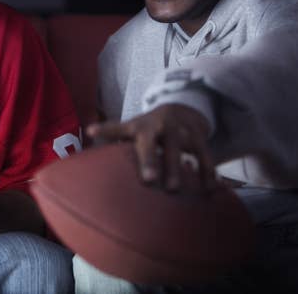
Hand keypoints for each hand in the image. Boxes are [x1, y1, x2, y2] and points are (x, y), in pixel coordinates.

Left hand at [86, 104, 215, 190]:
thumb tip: (88, 137)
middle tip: (149, 180)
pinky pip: (204, 156)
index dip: (105, 130)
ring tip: (176, 190)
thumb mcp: (130, 126)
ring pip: (180, 149)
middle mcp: (159, 127)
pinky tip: (209, 189)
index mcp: (138, 126)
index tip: (92, 131)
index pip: (119, 128)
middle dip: (151, 160)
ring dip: (178, 168)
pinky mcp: (199, 138)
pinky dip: (207, 172)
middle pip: (153, 143)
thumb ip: (112, 133)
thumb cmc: (148, 127)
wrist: (181, 108)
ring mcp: (180, 131)